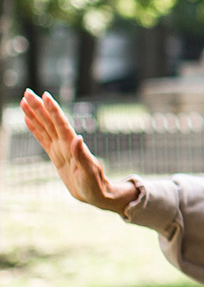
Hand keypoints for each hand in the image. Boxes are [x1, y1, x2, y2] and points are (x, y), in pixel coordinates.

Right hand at [19, 91, 138, 215]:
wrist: (96, 195)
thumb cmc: (95, 185)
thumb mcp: (89, 172)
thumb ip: (82, 156)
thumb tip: (77, 138)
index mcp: (73, 146)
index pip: (61, 124)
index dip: (53, 110)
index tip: (45, 96)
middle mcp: (66, 144)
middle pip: (50, 122)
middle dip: (39, 107)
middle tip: (28, 92)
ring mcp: (60, 149)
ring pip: (44, 128)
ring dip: (34, 114)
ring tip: (24, 101)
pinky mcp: (56, 156)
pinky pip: (43, 139)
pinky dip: (35, 129)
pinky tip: (28, 120)